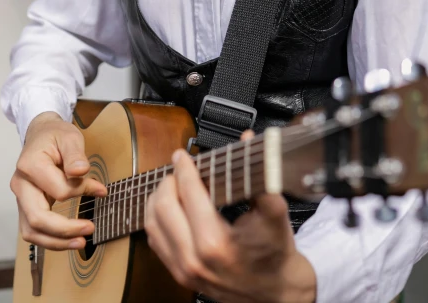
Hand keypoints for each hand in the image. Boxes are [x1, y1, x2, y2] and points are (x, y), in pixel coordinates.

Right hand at [10, 111, 106, 250]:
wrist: (41, 135)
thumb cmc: (55, 136)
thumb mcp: (70, 137)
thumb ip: (75, 154)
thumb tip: (80, 171)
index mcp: (30, 165)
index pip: (58, 190)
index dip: (81, 192)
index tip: (100, 189)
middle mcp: (21, 185)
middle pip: (37, 219)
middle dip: (64, 230)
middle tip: (89, 229)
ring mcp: (21, 198)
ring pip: (31, 231)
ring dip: (56, 242)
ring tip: (80, 242)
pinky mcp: (26, 206)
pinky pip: (34, 230)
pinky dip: (50, 239)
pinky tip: (69, 240)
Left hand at [145, 140, 315, 302]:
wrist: (275, 291)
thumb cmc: (275, 253)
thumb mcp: (275, 213)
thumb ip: (260, 174)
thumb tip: (248, 140)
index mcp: (215, 242)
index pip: (188, 193)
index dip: (184, 168)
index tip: (182, 155)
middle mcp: (193, 259)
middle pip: (163, 206)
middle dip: (169, 181)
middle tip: (179, 169)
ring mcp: (183, 270)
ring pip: (152, 224)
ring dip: (159, 199)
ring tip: (173, 184)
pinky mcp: (179, 276)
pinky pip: (155, 241)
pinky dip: (157, 219)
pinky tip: (170, 207)